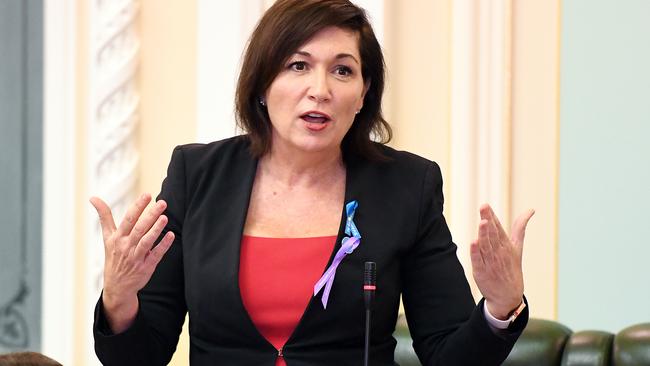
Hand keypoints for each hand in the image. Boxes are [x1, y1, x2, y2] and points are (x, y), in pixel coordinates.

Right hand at [89, 193, 174, 331]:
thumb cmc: (113, 256)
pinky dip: (163, 246)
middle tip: (162, 203)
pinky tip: (171, 235)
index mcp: (118, 237)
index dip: (137, 207)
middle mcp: (126, 247)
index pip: (128, 219)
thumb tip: (93, 198)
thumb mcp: (107, 237)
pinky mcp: (146, 267)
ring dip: (156, 230)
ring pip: (146, 242)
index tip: (147, 195)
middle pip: (139, 228)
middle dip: (150, 215)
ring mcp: (136, 257)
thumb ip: (104, 216)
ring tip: (165, 217)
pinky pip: (155, 255)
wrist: (116, 286)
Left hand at [470, 204, 533, 319]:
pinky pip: (478, 261)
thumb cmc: (511, 267)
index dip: (491, 216)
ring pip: (486, 246)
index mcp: (506, 245)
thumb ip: (520, 227)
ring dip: (483, 234)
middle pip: (492, 234)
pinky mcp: (481, 272)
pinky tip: (473, 242)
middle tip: (483, 207)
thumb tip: (531, 210)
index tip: (486, 205)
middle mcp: (498, 252)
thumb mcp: (517, 247)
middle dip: (487, 221)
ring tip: (482, 222)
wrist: (508, 296)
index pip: (497, 228)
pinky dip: (476, 252)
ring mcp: (490, 262)